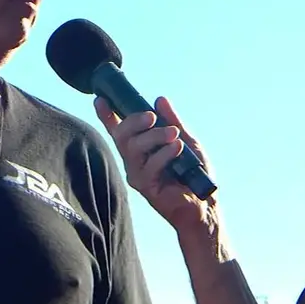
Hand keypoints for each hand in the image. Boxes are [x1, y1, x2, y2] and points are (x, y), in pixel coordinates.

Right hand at [95, 96, 216, 234]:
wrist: (204, 203)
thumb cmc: (194, 174)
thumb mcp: (186, 140)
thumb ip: (173, 121)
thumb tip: (160, 100)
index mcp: (141, 148)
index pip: (119, 130)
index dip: (107, 116)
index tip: (100, 99)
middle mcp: (134, 160)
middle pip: (122, 136)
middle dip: (134, 121)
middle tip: (152, 116)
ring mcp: (137, 174)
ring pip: (134, 148)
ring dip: (153, 136)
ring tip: (173, 134)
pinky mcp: (145, 187)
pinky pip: (149, 165)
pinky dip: (164, 154)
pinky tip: (177, 149)